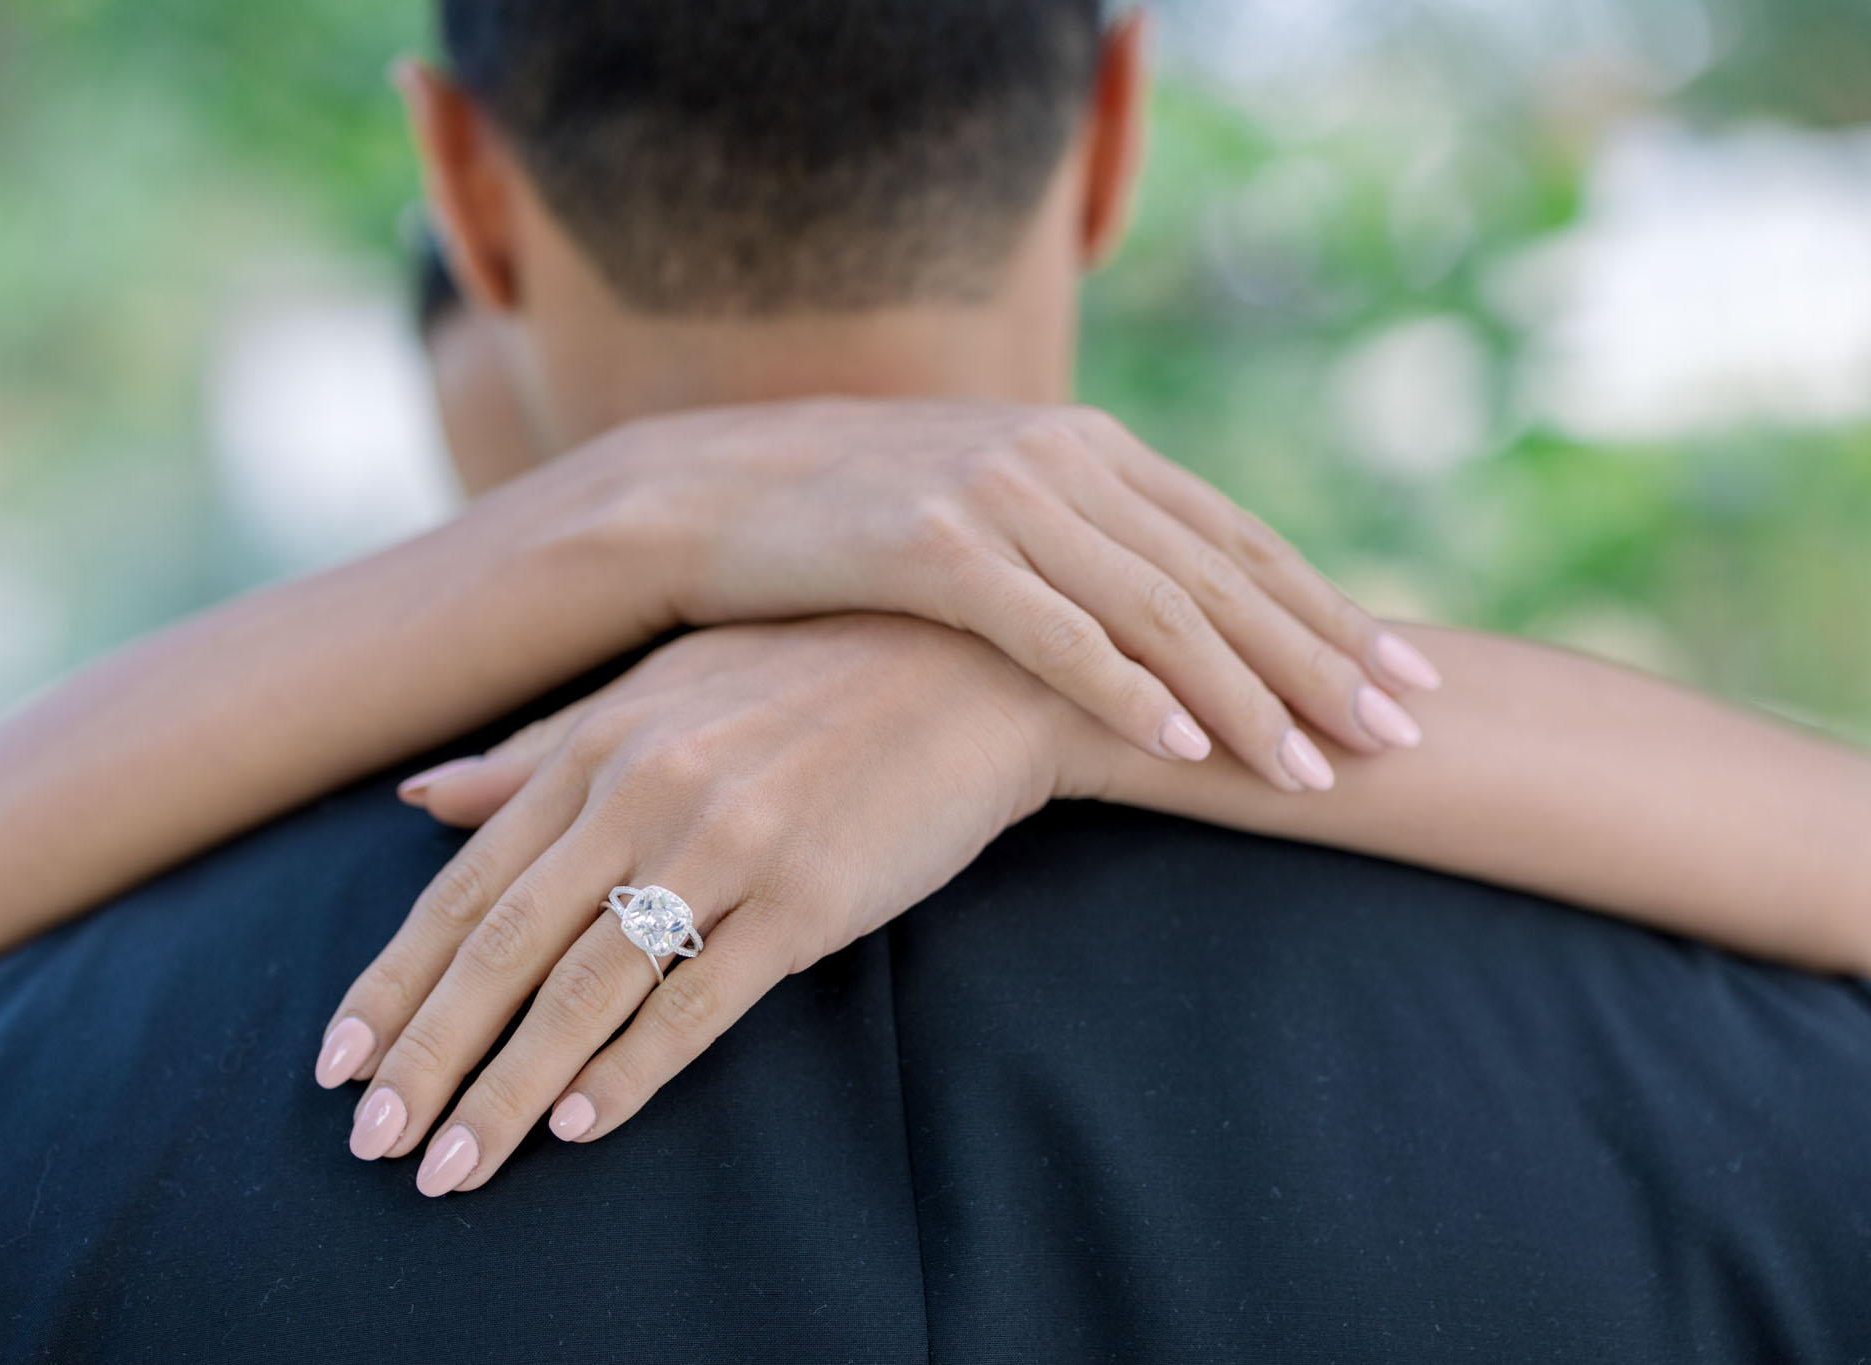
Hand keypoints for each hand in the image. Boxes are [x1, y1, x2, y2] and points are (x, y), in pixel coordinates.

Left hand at [314, 616, 1064, 1194]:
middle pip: (506, 950)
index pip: (467, 889)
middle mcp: (646, 792)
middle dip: (427, 1057)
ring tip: (453, 1166)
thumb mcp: (661, 690)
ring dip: (510, 1087)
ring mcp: (728, 844)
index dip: (393, 984)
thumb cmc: (810, 674)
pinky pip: (703, 997)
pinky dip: (634, 1067)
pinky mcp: (808, 896)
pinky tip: (581, 1124)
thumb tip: (419, 798)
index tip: (335, 1067)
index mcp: (598, 744)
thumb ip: (537, 751)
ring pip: (589, 986)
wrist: (973, 666)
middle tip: (371, 1144)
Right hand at [583, 398, 1437, 791]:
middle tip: (1403, 734)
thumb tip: (1150, 607)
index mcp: (1086, 447)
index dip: (1330, 609)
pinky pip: (1054, 631)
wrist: (705, 491)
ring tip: (1312, 768)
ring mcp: (1001, 497)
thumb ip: (1074, 539)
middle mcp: (1062, 458)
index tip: (1408, 676)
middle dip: (1321, 659)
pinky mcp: (933, 547)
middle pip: (1223, 573)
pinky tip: (1185, 743)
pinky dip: (1126, 688)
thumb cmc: (851, 524)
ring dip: (1244, 693)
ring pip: (1156, 607)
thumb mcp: (983, 510)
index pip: (1237, 539)